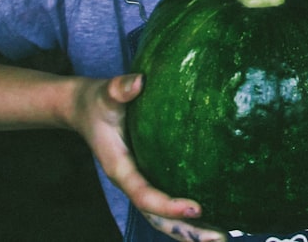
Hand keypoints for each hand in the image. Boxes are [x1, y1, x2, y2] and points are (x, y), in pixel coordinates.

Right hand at [69, 73, 225, 241]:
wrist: (86, 109)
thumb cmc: (99, 102)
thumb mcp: (105, 93)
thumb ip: (119, 88)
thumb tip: (138, 82)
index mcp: (121, 168)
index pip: (145, 194)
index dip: (168, 205)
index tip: (197, 207)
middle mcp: (132, 182)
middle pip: (158, 217)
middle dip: (186, 231)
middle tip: (219, 240)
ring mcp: (141, 183)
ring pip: (164, 217)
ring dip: (190, 231)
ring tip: (221, 238)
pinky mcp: (150, 177)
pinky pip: (167, 204)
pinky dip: (187, 216)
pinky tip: (215, 216)